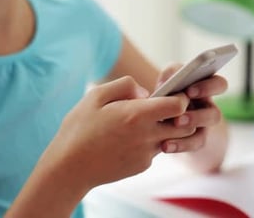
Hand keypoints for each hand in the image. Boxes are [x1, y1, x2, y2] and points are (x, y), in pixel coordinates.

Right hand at [37, 76, 196, 188]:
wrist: (69, 168)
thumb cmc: (78, 129)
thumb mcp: (95, 96)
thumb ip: (124, 86)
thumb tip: (145, 92)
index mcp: (137, 115)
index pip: (178, 105)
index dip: (179, 97)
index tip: (169, 93)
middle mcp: (147, 136)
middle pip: (184, 125)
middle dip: (180, 115)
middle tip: (163, 107)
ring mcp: (146, 154)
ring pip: (171, 138)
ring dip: (164, 129)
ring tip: (138, 122)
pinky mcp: (141, 166)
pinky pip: (154, 150)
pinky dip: (148, 142)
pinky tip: (126, 139)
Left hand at [156, 63, 227, 153]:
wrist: (160, 115)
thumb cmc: (167, 90)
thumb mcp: (168, 78)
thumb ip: (169, 74)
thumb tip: (165, 83)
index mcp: (207, 89)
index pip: (219, 85)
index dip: (208, 88)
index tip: (189, 91)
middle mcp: (208, 108)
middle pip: (215, 114)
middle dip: (198, 116)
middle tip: (178, 117)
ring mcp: (203, 126)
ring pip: (205, 133)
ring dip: (189, 131)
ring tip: (172, 126)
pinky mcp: (195, 140)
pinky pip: (193, 145)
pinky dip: (180, 145)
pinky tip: (165, 145)